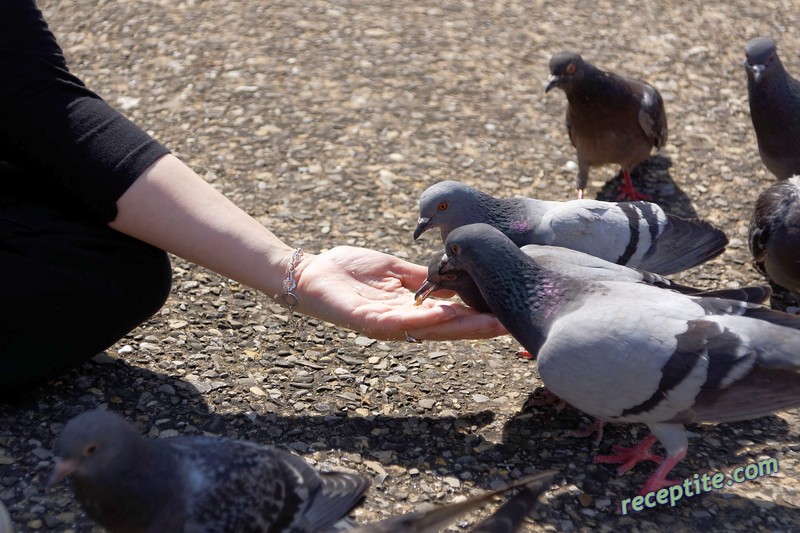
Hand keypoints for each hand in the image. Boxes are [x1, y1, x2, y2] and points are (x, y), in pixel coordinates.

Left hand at [292, 246, 506, 340]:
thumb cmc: (348, 271)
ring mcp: (385, 326)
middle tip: (512, 324)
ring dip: (462, 328)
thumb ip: (422, 277)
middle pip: (447, 329)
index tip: (508, 312)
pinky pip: (400, 322)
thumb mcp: (394, 271)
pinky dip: (424, 320)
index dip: (479, 316)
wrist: (309, 272)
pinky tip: (447, 316)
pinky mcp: (367, 322)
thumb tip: (453, 276)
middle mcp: (402, 324)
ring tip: (491, 324)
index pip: (451, 316)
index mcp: (409, 312)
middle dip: (480, 327)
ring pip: (430, 329)